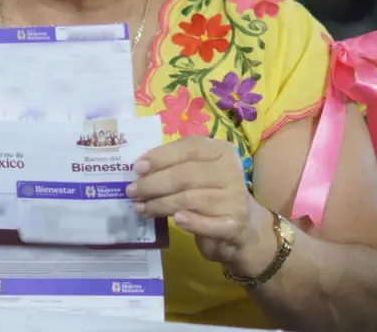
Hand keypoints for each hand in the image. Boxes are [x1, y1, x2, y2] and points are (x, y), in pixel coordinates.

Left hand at [127, 137, 275, 276]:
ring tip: (140, 208)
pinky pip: (209, 223)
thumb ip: (175, 166)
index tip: (137, 167)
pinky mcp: (235, 225)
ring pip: (189, 199)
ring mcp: (235, 198)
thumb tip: (140, 168)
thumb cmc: (212, 193)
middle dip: (153, 184)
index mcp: (221, 151)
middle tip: (132, 192)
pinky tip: (176, 221)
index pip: (189, 148)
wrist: (244, 228)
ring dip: (160, 205)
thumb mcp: (197, 172)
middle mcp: (231, 171)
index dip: (161, 156)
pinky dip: (191, 222)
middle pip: (185, 175)